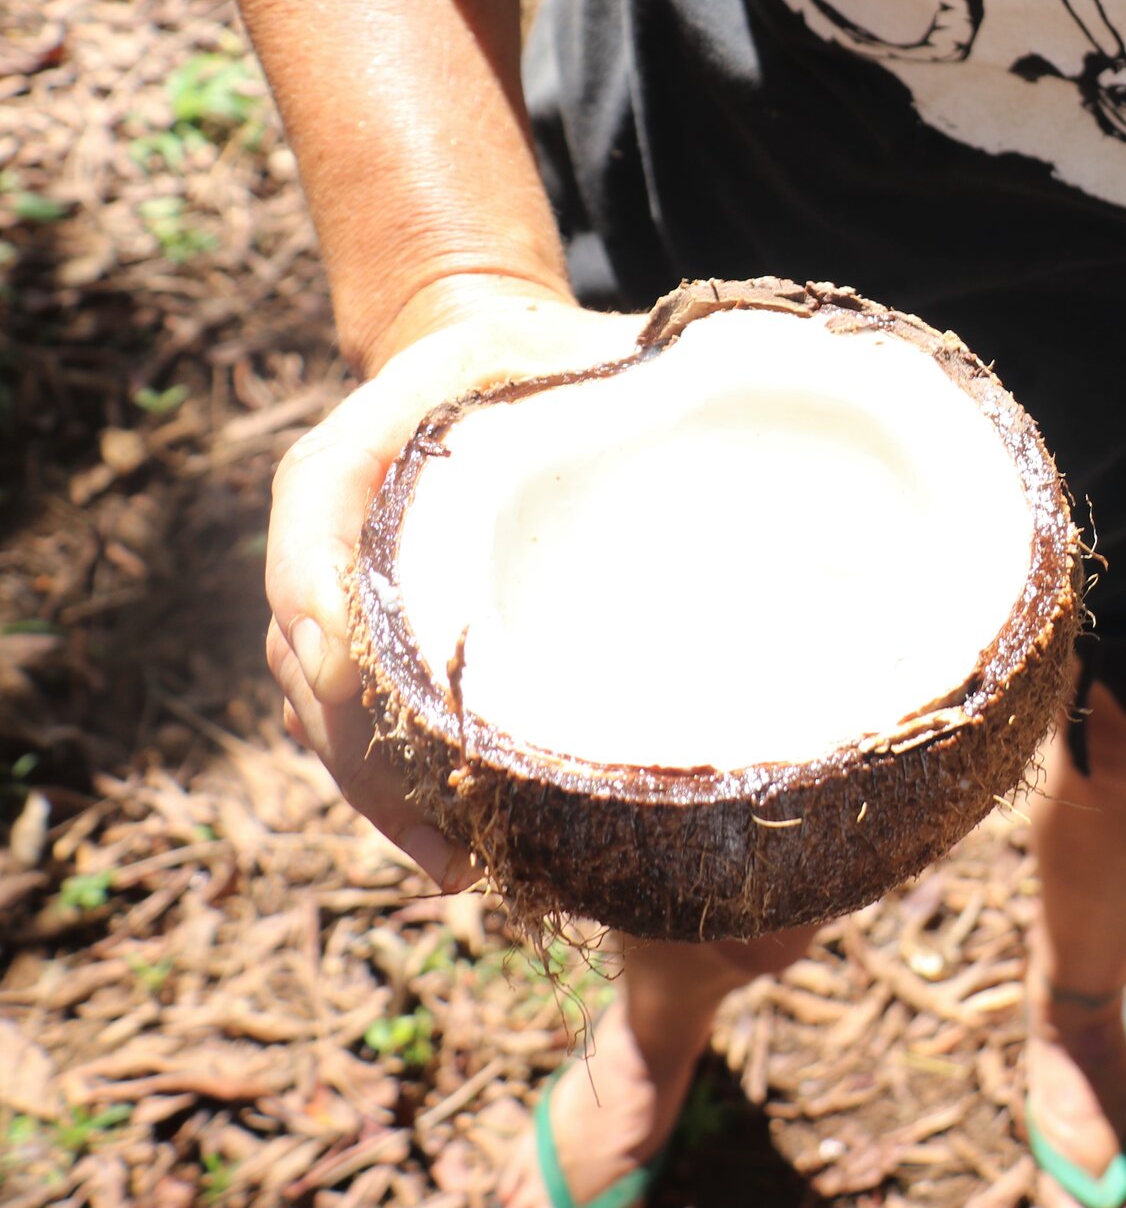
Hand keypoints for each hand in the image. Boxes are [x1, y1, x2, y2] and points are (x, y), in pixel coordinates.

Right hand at [263, 279, 642, 889]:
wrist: (501, 361)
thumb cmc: (566, 359)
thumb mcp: (602, 345)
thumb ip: (649, 366)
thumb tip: (731, 391)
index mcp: (375, 431)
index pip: (315, 506)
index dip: (321, 593)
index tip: (349, 674)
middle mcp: (334, 516)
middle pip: (310, 640)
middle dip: (362, 745)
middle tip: (441, 834)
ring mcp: (341, 587)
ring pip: (326, 704)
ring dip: (381, 789)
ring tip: (458, 865)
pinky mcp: (371, 641)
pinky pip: (360, 722)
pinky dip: (398, 786)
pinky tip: (460, 848)